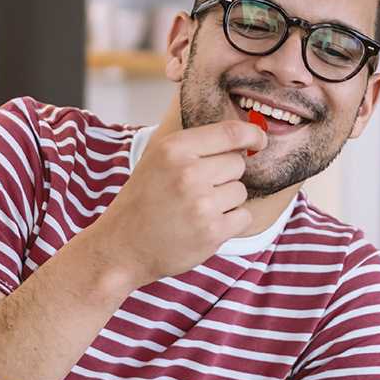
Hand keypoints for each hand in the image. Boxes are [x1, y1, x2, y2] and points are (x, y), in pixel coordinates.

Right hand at [80, 102, 266, 287]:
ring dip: (227, 201)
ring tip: (197, 210)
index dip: (252, 134)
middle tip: (199, 190)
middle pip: (237, 164)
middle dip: (225, 176)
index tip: (258, 141)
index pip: (230, 132)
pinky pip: (244, 217)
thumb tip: (242, 137)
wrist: (122, 247)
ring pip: (241, 192)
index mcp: (174, 150)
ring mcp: (201, 205)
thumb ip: (195, 147)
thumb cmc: (142, 202)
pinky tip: (206, 225)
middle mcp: (188, 174)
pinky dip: (231, 222)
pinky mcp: (211, 233)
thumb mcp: (157, 161)